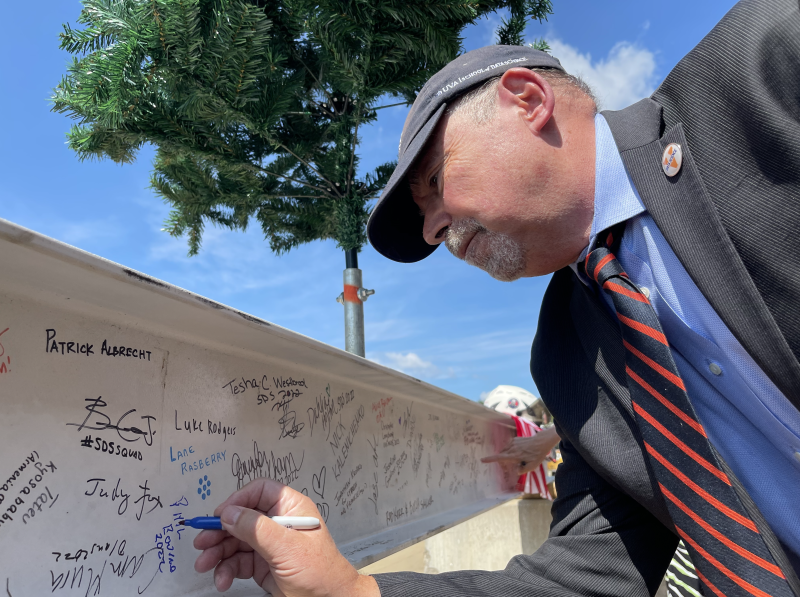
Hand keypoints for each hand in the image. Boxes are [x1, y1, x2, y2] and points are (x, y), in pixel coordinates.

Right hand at [193, 479, 379, 596]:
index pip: (260, 492)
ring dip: (218, 553)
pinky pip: (238, 561)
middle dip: (220, 531)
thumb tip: (229, 513)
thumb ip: (256, 528)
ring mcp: (270, 544)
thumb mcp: (286, 547)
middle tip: (201, 543)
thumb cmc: (320, 572)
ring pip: (236, 541)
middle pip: (242, 518)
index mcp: (291, 508)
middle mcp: (279, 523)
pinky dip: (226, 570)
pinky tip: (221, 580)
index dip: (238, 500)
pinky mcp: (263, 564)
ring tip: (204, 565)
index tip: (220, 515)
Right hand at [481, 426, 559, 474]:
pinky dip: (510, 450)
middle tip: (509, 467)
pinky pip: (509, 446)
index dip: (490, 459)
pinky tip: (518, 452)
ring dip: (506, 455)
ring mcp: (513, 442)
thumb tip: (516, 471)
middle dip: (502, 461)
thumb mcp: (532, 466)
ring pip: (505, 450)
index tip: (482, 460)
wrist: (541, 442)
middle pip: (502, 455)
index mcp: (515, 456)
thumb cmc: (537, 455)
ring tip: (515, 459)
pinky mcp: (515, 439)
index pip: (500, 458)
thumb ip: (523, 470)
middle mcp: (512, 448)